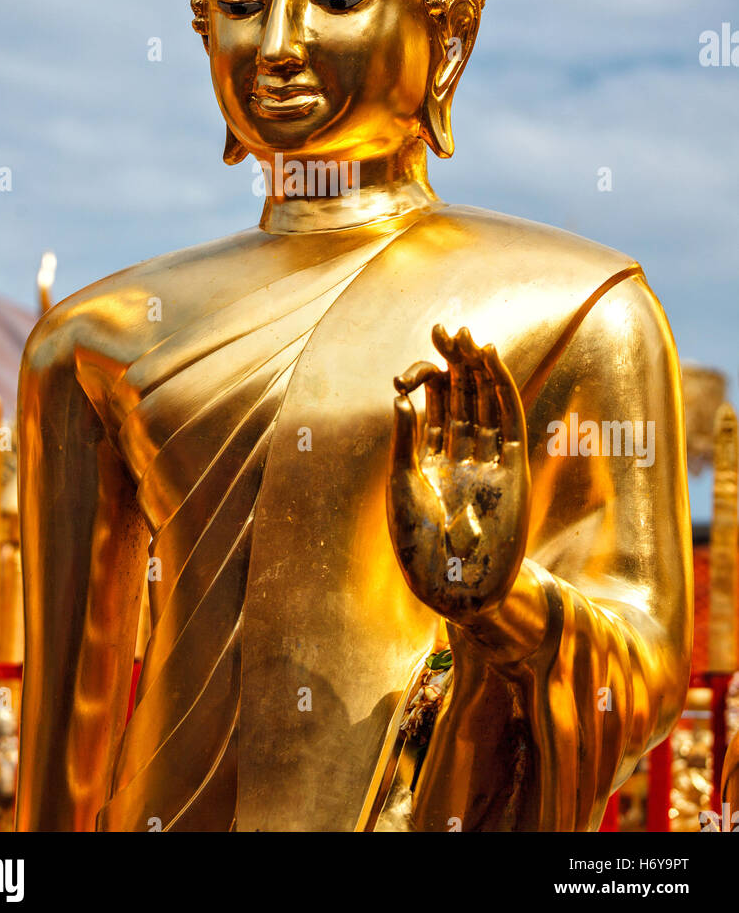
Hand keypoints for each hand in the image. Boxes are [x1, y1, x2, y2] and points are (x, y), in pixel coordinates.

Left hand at [387, 325, 528, 621]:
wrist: (449, 583)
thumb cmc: (417, 542)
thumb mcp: (400, 483)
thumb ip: (405, 439)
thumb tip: (401, 398)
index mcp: (433, 460)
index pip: (436, 408)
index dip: (428, 380)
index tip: (415, 363)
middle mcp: (463, 456)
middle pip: (463, 398)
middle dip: (455, 364)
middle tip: (445, 329)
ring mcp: (489, 461)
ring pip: (487, 403)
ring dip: (479, 368)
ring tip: (467, 336)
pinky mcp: (512, 468)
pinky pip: (509, 420)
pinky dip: (502, 388)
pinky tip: (491, 360)